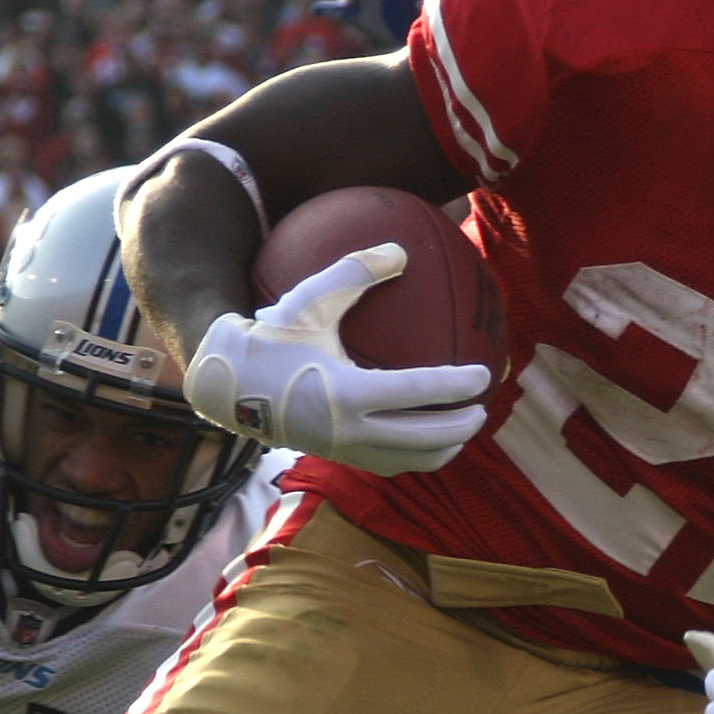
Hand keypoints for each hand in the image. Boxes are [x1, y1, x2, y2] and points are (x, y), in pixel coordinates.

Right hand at [182, 247, 491, 475]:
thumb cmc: (272, 338)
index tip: (483, 375)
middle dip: (461, 426)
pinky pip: (388, 464)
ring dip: (442, 449)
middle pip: (423, 438)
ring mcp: (344, 449)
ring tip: (462, 431)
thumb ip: (356, 271)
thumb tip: (400, 249)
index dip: (456, 386)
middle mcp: (349, 429)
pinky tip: (425, 440)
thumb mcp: (311, 299)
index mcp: (347, 392)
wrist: (229, 385)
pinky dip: (414, 455)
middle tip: (484, 407)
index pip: (417, 393)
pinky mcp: (338, 457)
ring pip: (408, 460)